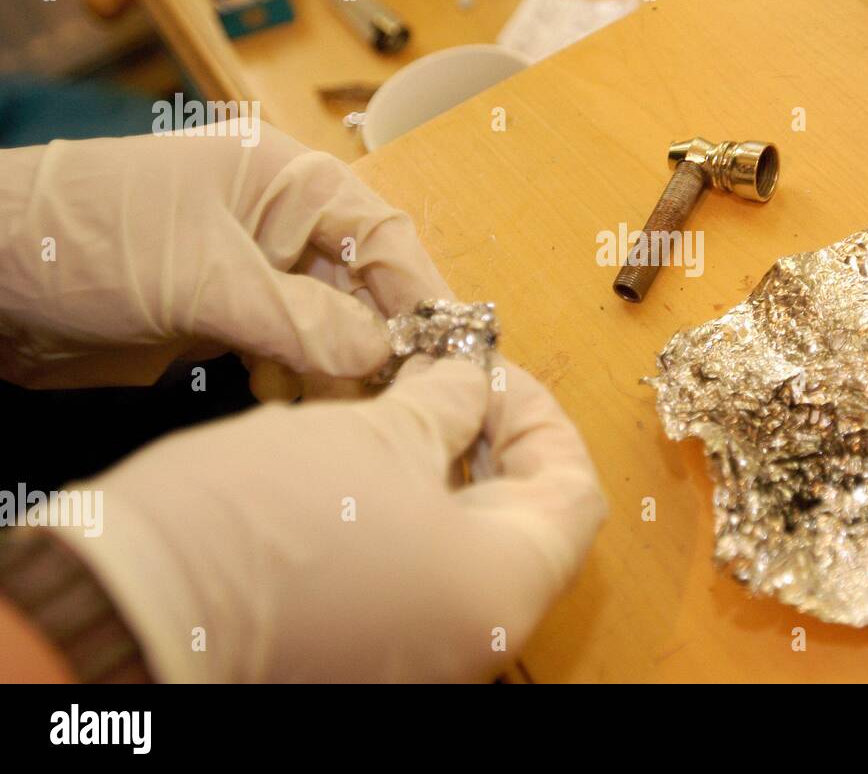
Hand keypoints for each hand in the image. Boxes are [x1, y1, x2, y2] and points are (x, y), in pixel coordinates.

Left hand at [0, 120, 448, 387]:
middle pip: (365, 286)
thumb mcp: (204, 280)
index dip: (421, 293)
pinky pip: (290, 354)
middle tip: (403, 399)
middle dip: (384, 342)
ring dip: (342, 371)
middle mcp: (281, 225)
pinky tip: (291, 405)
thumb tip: (381, 357)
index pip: (383, 235)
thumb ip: (300, 322)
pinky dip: (300, 384)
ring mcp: (254, 273)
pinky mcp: (226, 318)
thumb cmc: (83, 239)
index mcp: (287, 182)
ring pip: (331, 327)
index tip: (453, 352)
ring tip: (347, 413)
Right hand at [50, 356, 605, 681]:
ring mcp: (421, 655)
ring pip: (464, 547)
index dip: (539, 418)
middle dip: (488, 439)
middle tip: (445, 381)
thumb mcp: (378, 434)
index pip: (574, 492)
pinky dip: (408, 515)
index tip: (491, 372)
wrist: (133, 605)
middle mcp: (476, 637)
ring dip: (444, 472)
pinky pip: (415, 577)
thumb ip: (450, 402)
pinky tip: (366, 460)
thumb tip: (471, 379)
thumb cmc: (265, 519)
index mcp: (502, 588)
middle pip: (522, 521)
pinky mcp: (368, 654)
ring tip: (399, 407)